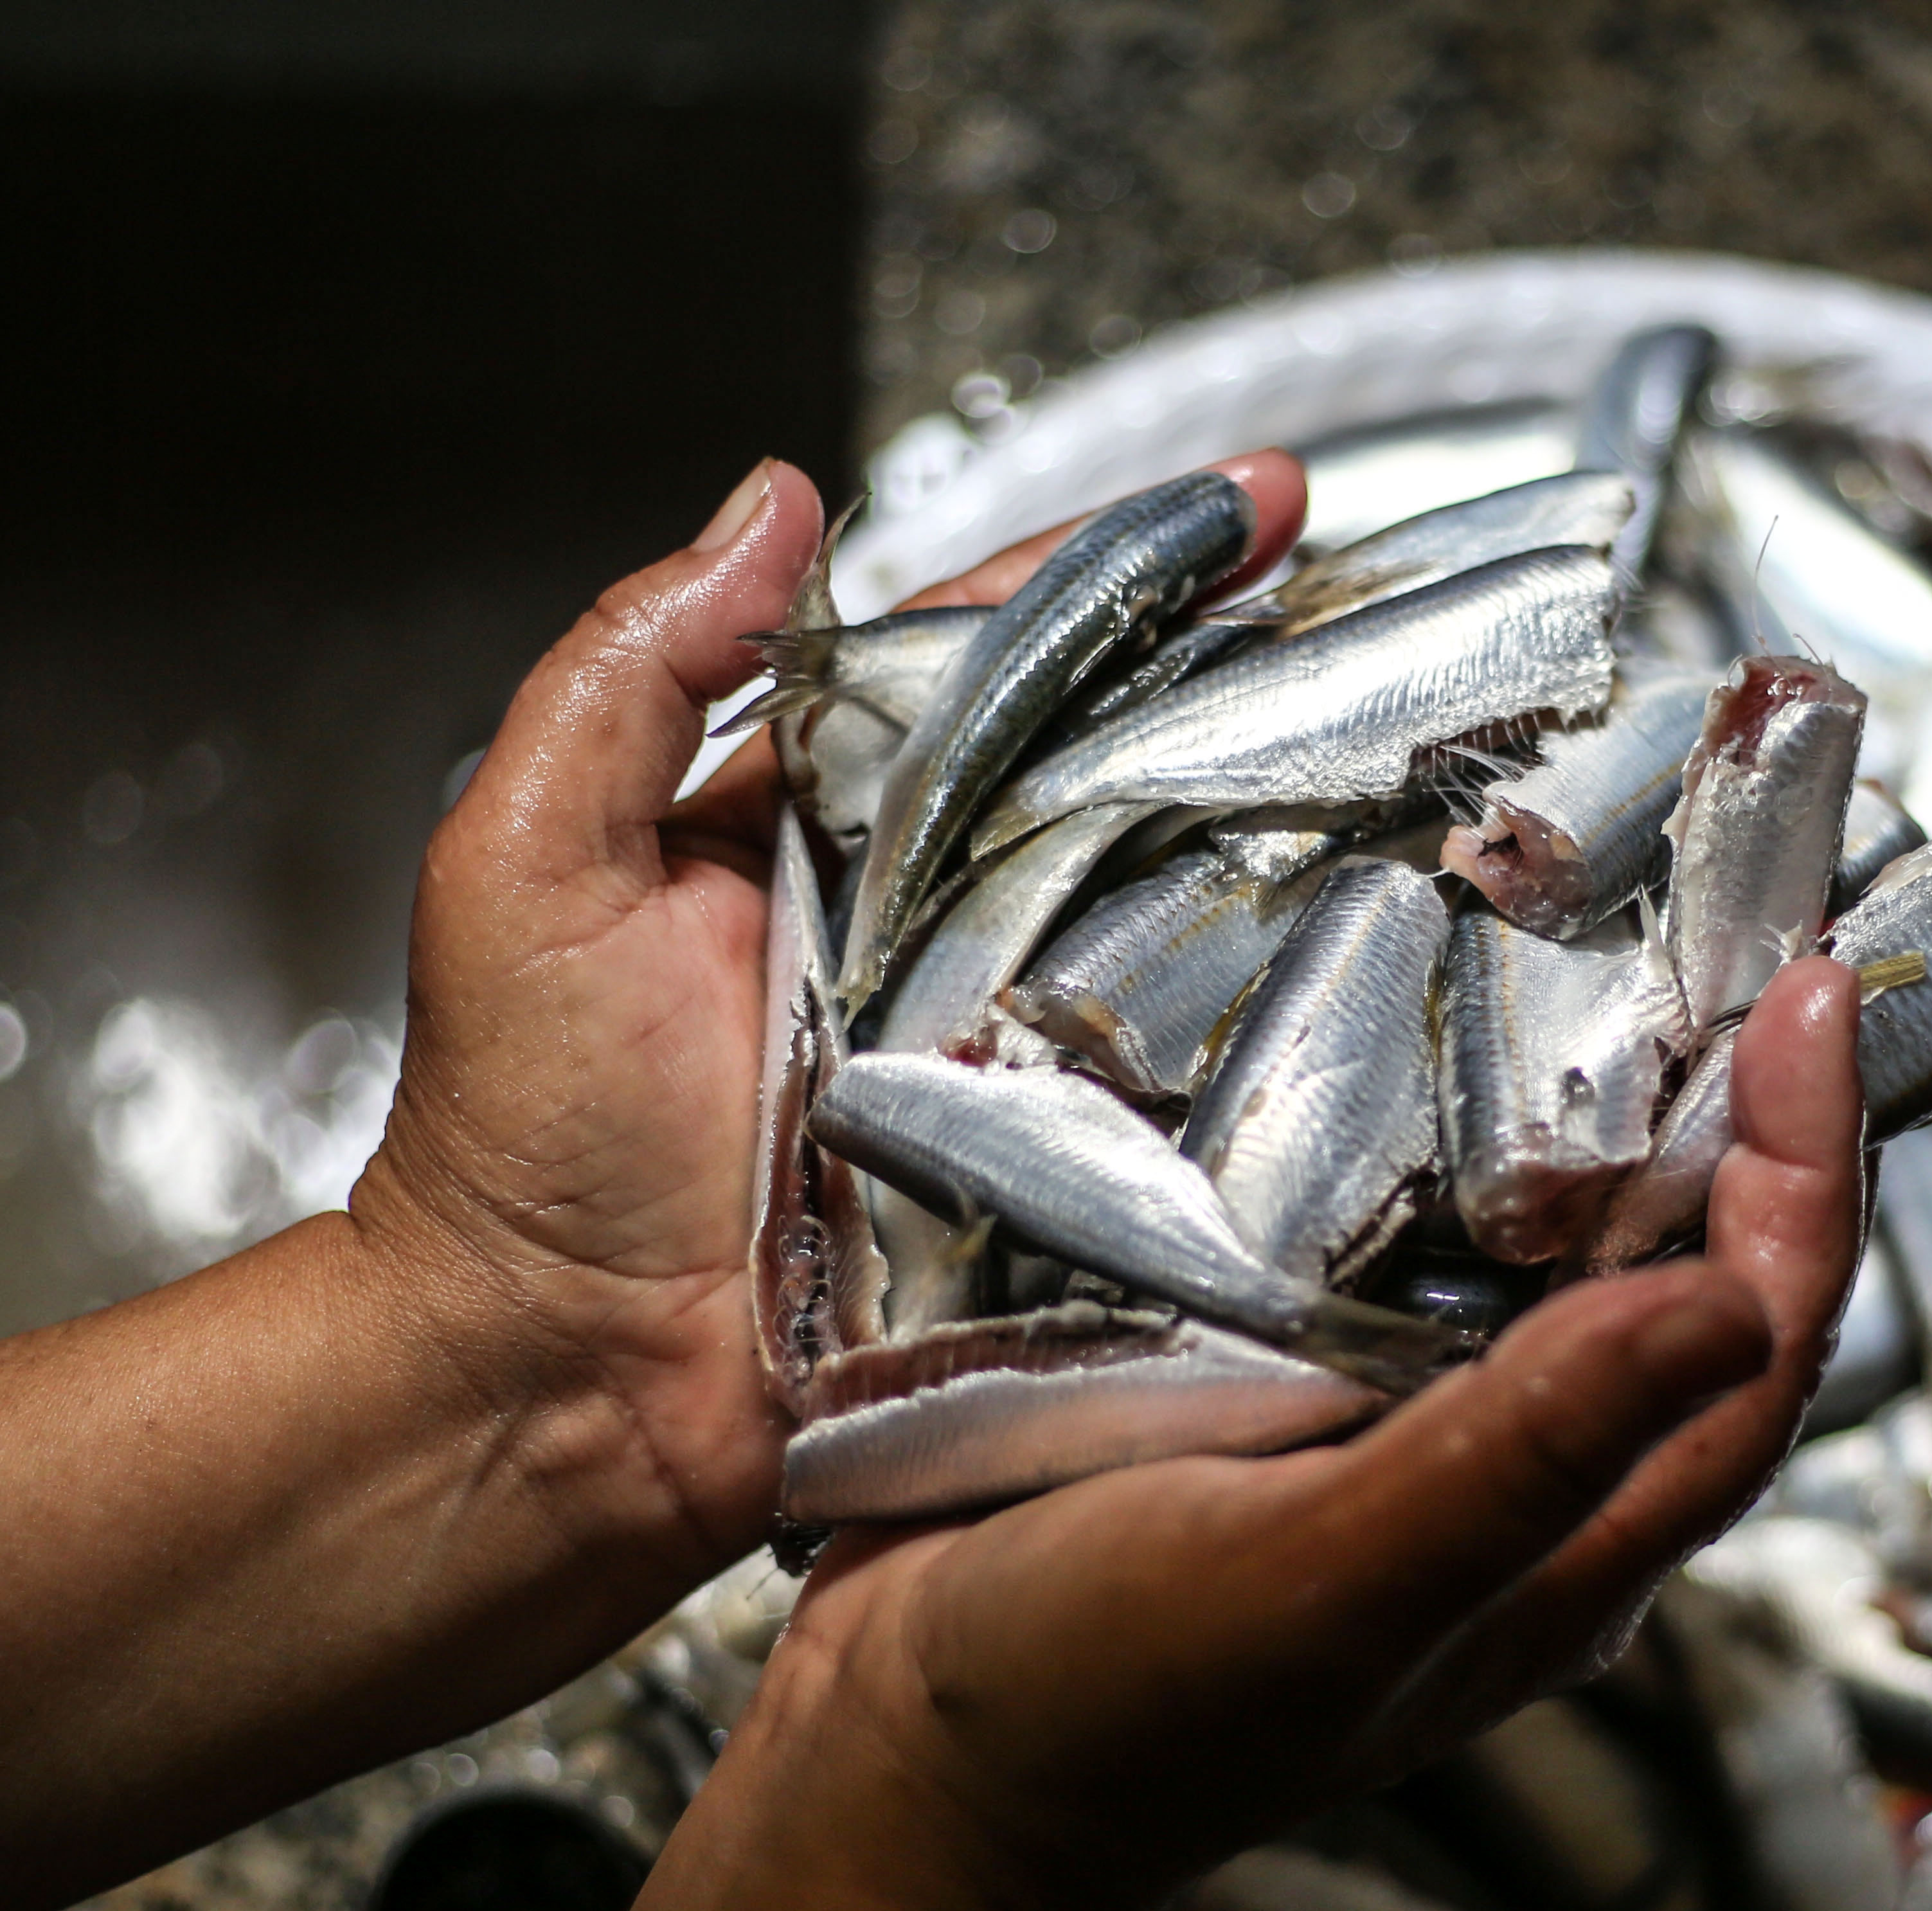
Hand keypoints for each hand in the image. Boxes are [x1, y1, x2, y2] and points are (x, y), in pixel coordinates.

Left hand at [346, 451, 1307, 1564]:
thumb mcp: (526, 855)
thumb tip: (768, 502)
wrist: (557, 1387)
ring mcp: (997, 1044)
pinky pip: (1167, 1086)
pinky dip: (1261, 1039)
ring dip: (1284, 839)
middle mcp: (925, 921)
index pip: (986, 654)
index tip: (1251, 501)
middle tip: (1387, 607)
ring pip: (1166, 915)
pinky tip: (1368, 973)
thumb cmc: (512, 1142)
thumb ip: (634, 667)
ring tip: (1419, 759)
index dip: (1116, 568)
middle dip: (1251, 680)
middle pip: (1112, 767)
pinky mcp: (1048, 1172)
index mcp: (816, 826)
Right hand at [735, 961, 1868, 1910]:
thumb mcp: (1331, 1583)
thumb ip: (1526, 1456)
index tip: (1808, 992)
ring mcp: (1387, 1437)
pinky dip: (1409, 1129)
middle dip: (1717, 1102)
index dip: (1812, 1167)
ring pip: (1535, 1246)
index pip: (1761, 1341)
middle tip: (1715, 917)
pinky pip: (1387, 1242)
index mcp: (1565, 1553)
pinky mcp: (1273, 1390)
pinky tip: (1377, 1027)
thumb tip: (1732, 1306)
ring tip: (1581, 933)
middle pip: (1677, 1273)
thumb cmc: (1106, 1716)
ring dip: (1572, 1099)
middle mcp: (1508, 1490)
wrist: (897, 1773)